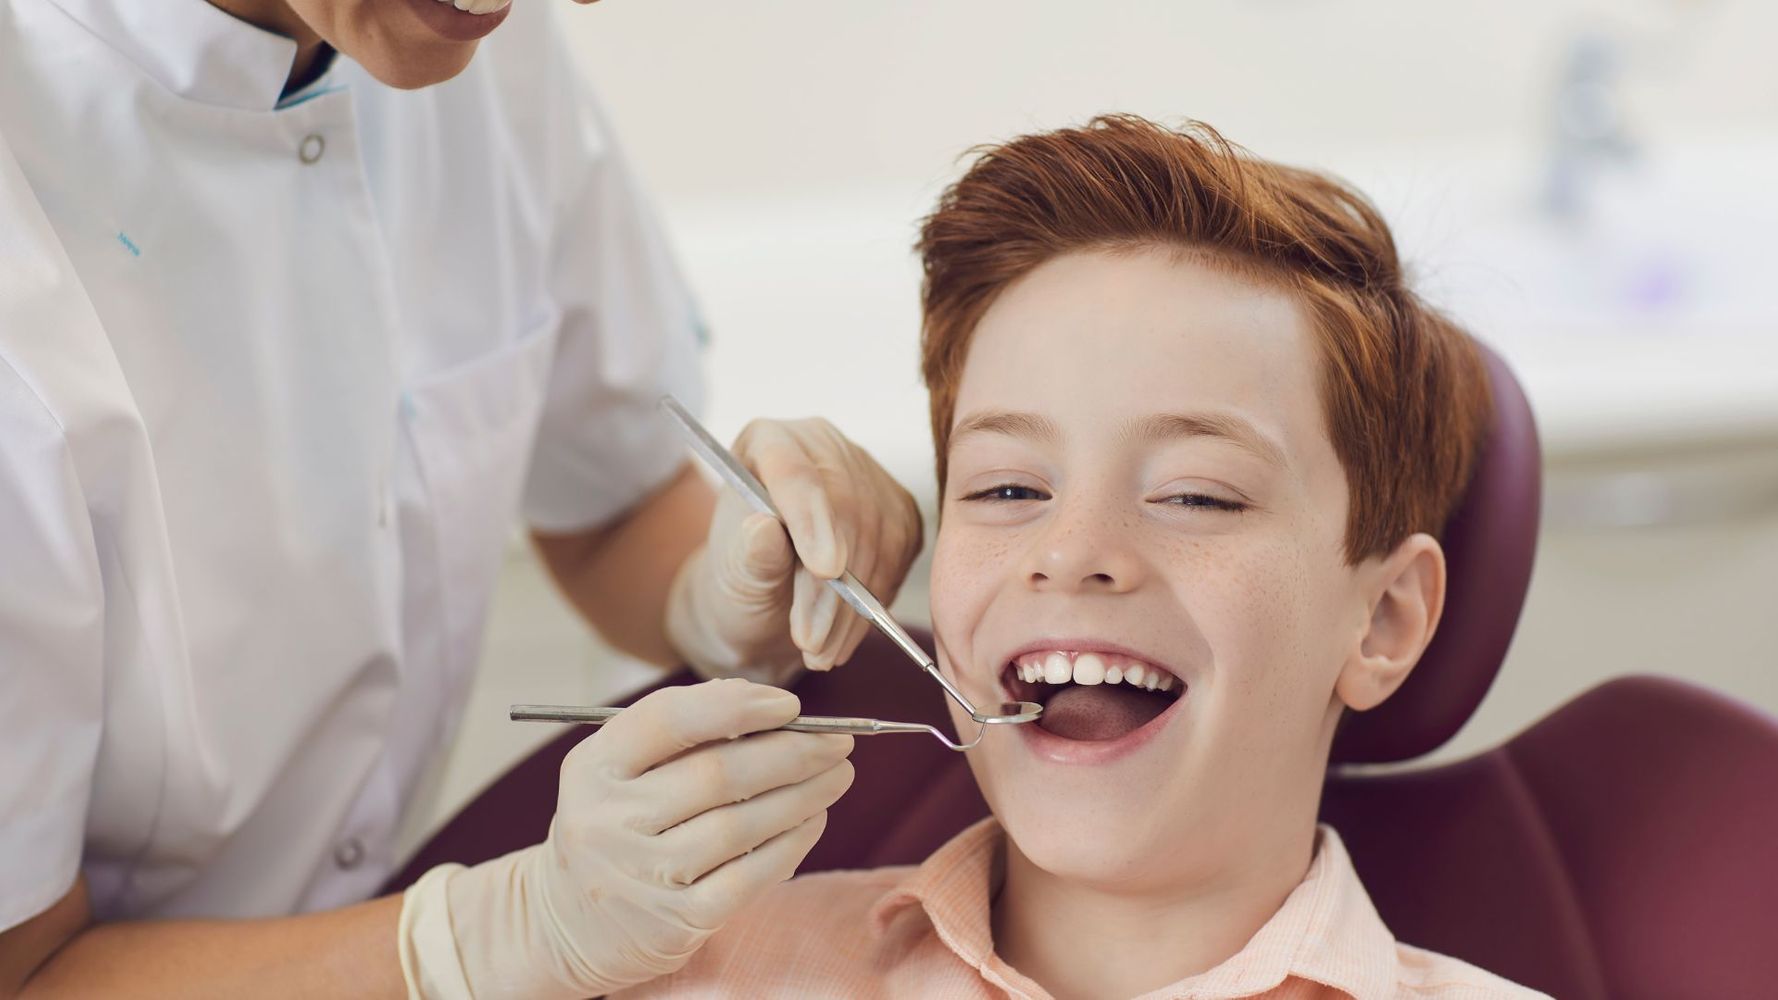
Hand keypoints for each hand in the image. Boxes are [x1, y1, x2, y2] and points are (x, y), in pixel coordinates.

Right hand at [399, 678, 854, 997]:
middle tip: (838, 741)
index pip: (671, 720)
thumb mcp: (618, 767)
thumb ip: (680, 727)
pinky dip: (792, 844)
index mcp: (596, 766)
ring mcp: (644, 875)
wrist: (567, 921)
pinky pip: (751, 875)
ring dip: (804, 795)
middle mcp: (612, 820)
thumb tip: (767, 703)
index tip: (790, 705)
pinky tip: (813, 821)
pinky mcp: (677, 921)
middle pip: (720, 773)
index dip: (739, 706)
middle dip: (794, 752)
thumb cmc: (615, 823)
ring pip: (743, 824)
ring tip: (836, 775)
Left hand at [665, 417, 922, 683]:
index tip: (824, 569)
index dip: (812, 518)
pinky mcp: (899, 512)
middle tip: (811, 641)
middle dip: (833, 585)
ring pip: (878, 537)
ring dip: (854, 606)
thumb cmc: (741, 581)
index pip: (796, 472)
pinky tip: (846, 631)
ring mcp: (867, 477)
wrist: (768, 602)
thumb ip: (749, 555)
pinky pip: (900, 556)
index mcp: (769, 442)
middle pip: (846, 508)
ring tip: (821, 651)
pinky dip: (876, 604)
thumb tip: (764, 532)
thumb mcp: (732, 577)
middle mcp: (824, 448)